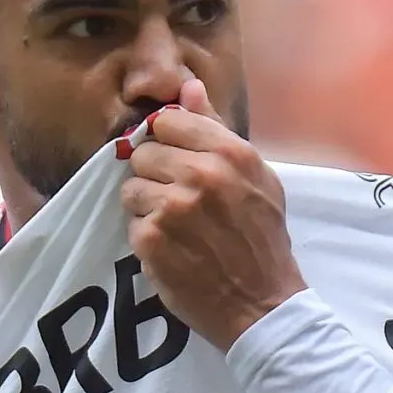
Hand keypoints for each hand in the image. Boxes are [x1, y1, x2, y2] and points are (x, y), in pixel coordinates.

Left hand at [119, 78, 303, 350]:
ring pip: (130, 188)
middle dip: (155, 175)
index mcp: (231, 153)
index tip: (178, 163)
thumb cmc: (261, 239)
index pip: (168, 121)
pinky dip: (145, 237)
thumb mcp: (256, 177)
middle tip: (178, 201)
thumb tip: (188, 87)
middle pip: (143, 152)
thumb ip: (217, 130)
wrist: (262, 304)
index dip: (168, 143)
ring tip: (175, 226)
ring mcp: (173, 207)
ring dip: (146, 206)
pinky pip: (130, 222)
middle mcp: (201, 174)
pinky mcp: (150, 239)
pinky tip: (171, 248)